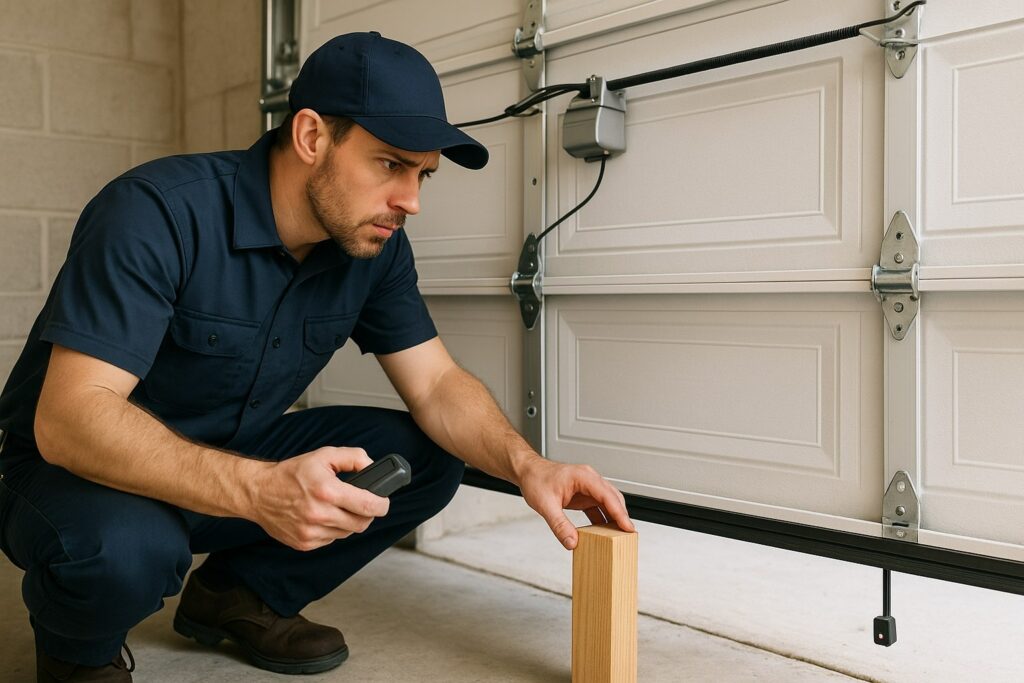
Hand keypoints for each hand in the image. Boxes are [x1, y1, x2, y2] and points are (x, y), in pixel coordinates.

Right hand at [249, 446, 390, 550]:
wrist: (259, 493)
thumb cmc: (292, 473)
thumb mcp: (324, 455)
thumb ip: (354, 458)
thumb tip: (373, 467)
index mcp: (326, 491)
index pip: (368, 506)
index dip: (382, 505)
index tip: (383, 501)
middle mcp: (319, 514)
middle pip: (362, 523)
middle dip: (367, 513)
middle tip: (363, 503)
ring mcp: (311, 532)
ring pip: (348, 533)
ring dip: (349, 521)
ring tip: (339, 507)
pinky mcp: (305, 543)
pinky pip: (332, 539)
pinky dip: (333, 529)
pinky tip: (325, 516)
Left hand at [517, 457, 634, 549]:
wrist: (527, 472)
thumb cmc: (535, 479)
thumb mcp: (545, 505)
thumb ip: (559, 525)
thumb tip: (572, 542)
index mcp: (583, 477)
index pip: (607, 496)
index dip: (620, 513)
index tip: (628, 527)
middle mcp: (589, 480)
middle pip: (613, 498)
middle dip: (622, 516)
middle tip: (628, 535)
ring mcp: (588, 487)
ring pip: (609, 502)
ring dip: (614, 518)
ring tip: (619, 536)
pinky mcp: (584, 495)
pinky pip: (599, 507)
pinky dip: (604, 519)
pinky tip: (604, 532)